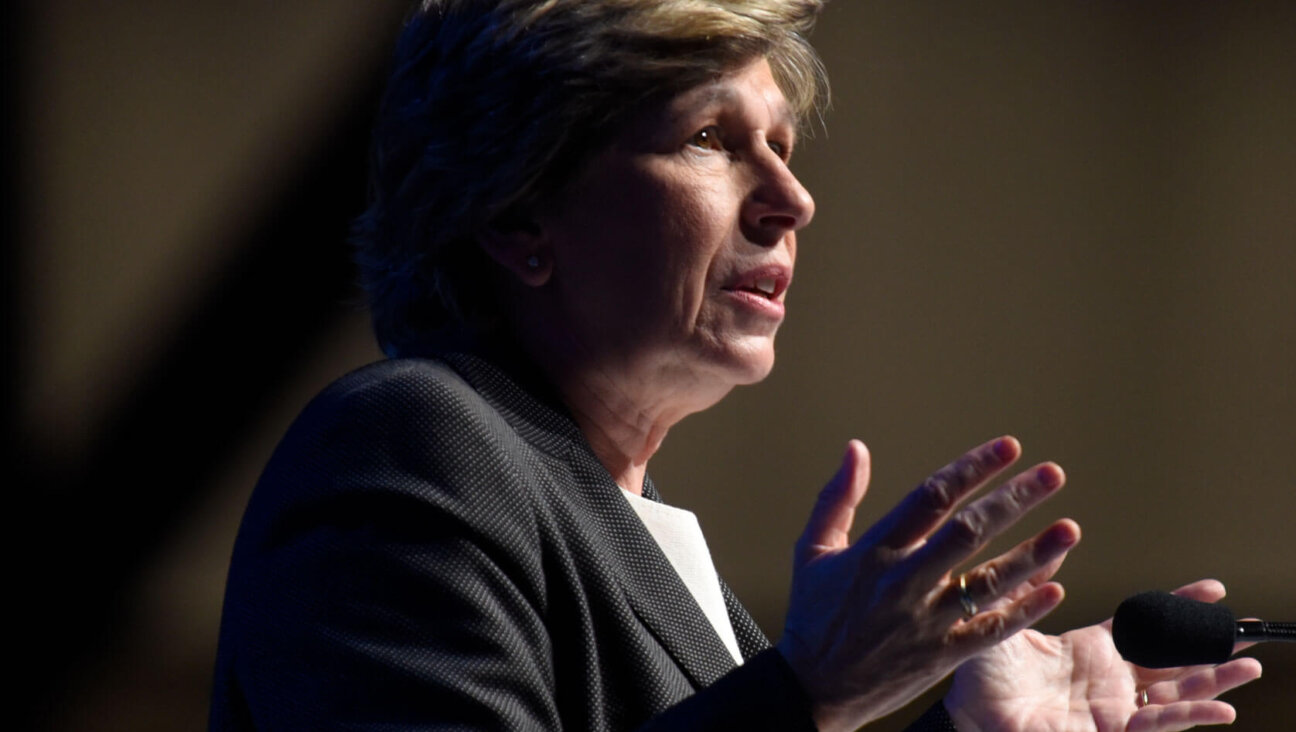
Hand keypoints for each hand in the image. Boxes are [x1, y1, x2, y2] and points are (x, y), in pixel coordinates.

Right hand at [776, 437, 1080, 731]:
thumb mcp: (812, 549)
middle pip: (968, 532)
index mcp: (874, 551)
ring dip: (1034, 553)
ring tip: (1070, 529)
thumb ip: (838, 497)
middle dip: (1014, 499)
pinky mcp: (941, 655)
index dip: (972, 469)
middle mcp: (903, 582)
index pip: (931, 498)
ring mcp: (926, 621)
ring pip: (989, 581)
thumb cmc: (813, 614)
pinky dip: (1023, 609)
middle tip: (1052, 474)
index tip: (1008, 447)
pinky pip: (990, 630)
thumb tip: (857, 449)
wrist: (811, 689)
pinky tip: (1054, 586)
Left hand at [945, 579, 1263, 731]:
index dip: (1179, 607)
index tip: (1215, 589)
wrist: (966, 713)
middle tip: (1251, 630)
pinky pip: (1157, 725)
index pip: (1145, 626)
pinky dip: (1190, 716)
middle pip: (1173, 661)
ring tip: (1251, 666)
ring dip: (1214, 680)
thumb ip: (1031, 580)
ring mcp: (1112, 709)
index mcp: (1090, 651)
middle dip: (1212, 646)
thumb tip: (1055, 537)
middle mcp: (1108, 681)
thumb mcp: (1009, 617)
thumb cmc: (979, 672)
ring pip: (1176, 693)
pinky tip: (1222, 709)